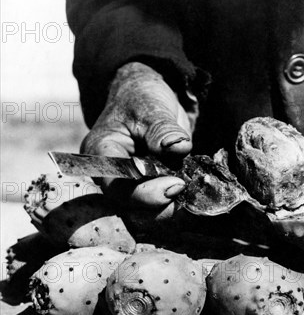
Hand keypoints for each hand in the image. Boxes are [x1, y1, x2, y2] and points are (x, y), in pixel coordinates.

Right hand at [81, 62, 193, 213]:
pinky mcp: (147, 191)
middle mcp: (111, 177)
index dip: (146, 194)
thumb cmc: (140, 98)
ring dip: (172, 208)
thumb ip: (162, 129)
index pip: (117, 187)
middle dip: (162, 206)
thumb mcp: (150, 107)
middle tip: (188, 188)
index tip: (176, 184)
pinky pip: (160, 208)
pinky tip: (191, 190)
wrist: (147, 99)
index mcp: (101, 154)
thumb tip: (177, 147)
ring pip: (146, 215)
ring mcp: (129, 187)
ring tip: (192, 189)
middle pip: (131, 210)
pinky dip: (178, 203)